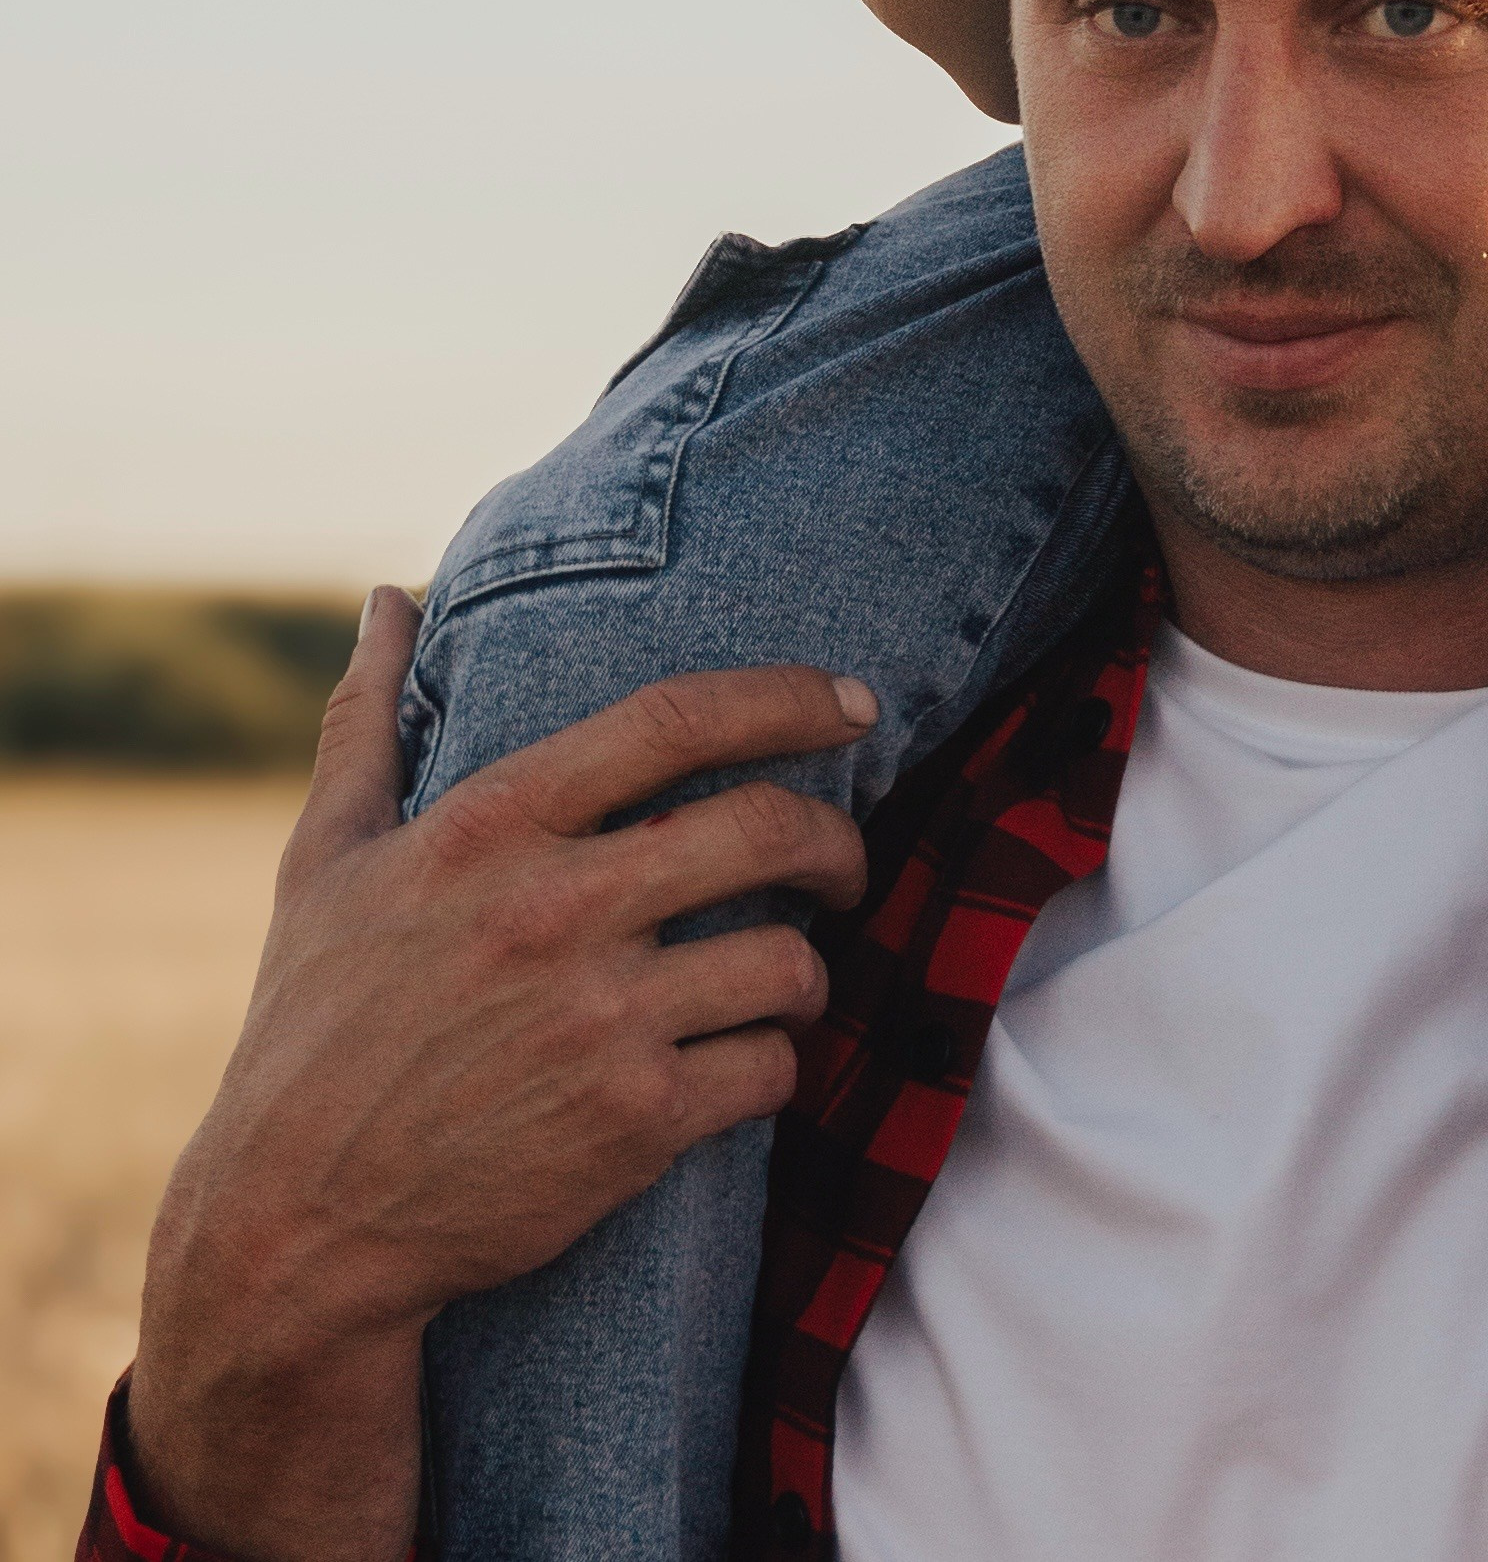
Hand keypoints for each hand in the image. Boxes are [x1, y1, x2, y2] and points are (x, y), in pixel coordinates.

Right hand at [127, 589, 877, 1561]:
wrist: (292, 1229)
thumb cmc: (309, 1032)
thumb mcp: (321, 862)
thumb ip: (366, 720)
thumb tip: (388, 598)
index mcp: (490, 828)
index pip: (675, 720)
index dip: (787, 699)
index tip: (853, 702)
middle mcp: (553, 910)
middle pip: (766, 829)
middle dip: (837, 842)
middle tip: (844, 861)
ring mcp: (600, 1019)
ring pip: (787, 959)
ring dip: (811, 968)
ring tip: (788, 978)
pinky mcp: (633, 1124)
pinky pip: (770, 1066)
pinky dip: (778, 1062)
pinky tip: (749, 1062)